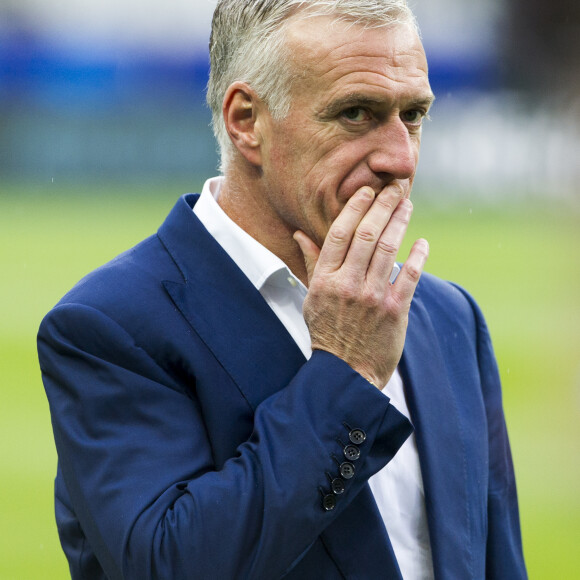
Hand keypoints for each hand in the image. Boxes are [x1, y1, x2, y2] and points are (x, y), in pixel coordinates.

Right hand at [293, 185, 428, 386]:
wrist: (347, 372)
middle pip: (367, 235)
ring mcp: (371, 298)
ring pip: (389, 249)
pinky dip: (418, 256)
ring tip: (407, 205)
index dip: (355, 208)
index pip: (339, 234)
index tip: (367, 190)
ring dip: (400, 222)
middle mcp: (347, 285)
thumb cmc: (327, 331)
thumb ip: (311, 263)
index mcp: (324, 280)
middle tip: (395, 188)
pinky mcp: (394, 311)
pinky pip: (409, 276)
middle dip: (383, 206)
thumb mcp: (312, 297)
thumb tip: (299, 233)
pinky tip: (423, 242)